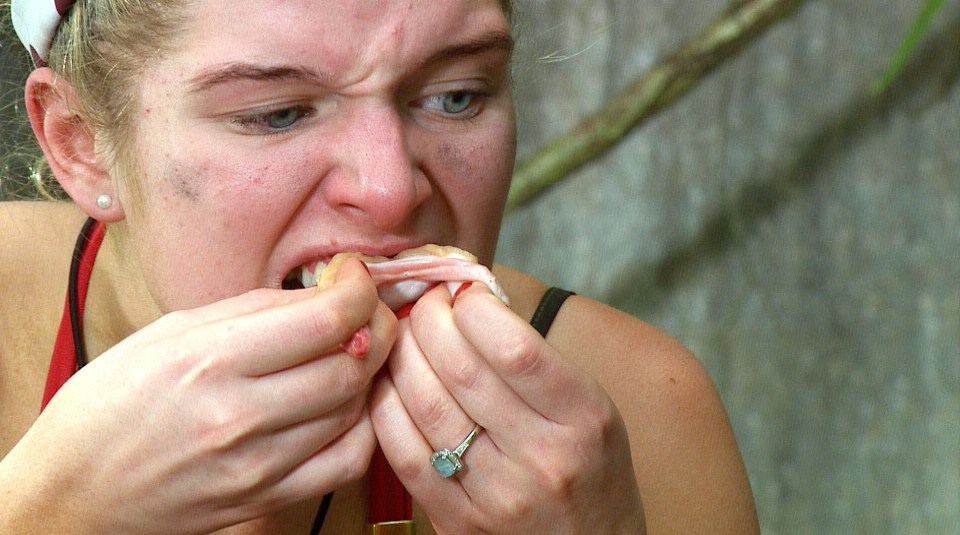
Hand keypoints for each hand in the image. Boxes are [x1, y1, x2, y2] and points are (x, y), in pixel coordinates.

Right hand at [2, 258, 395, 534]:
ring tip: (353, 350)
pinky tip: (348, 403)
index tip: (356, 276)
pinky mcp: (265, 500)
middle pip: (351, 364)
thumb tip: (320, 292)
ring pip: (354, 409)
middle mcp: (239, 416)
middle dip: (376, 326)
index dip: (359, 290)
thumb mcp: (168, 332)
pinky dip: (362, 425)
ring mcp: (256, 465)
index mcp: (211, 360)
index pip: (326, 319)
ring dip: (368, 372)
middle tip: (367, 310)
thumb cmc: (110, 402)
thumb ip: (252, 310)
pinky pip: (346, 462)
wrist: (73, 493)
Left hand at [369, 284, 644, 533]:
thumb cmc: (592, 469)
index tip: (465, 292)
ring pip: (426, 405)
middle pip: (462, 370)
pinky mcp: (456, 521)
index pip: (514, 348)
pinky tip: (389, 381)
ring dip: (403, 355)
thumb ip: (538, 359)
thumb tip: (469, 303)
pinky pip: (403, 452)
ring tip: (405, 334)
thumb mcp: (593, 407)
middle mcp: (541, 458)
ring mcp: (495, 494)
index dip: (475, 308)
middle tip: (427, 302)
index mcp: (583, 419)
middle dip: (431, 320)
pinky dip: (386, 406)